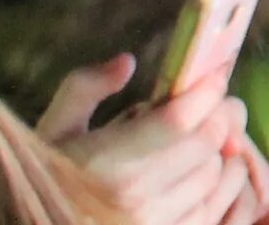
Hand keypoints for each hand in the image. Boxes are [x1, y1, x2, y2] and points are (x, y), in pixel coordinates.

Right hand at [42, 55, 268, 224]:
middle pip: (208, 140)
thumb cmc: (48, 180)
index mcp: (106, 165)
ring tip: (197, 138)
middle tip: (211, 102)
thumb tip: (127, 63)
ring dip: (217, 148)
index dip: (205, 91)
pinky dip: (220, 182)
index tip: (212, 74)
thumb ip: (85, 88)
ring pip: (218, 171)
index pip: (178, 120)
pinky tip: (199, 169)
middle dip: (217, 113)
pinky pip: (219, 205)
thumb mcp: (54, 130)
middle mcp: (136, 200)